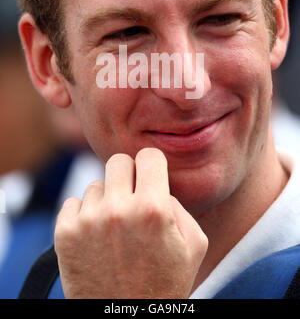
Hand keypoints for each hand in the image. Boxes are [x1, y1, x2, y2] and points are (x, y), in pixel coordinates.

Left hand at [54, 147, 207, 297]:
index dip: (152, 165)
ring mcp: (88, 221)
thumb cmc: (164, 284)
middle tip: (132, 198)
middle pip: (118, 162)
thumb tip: (156, 183)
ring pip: (96, 185)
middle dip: (128, 176)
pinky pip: (73, 202)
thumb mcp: (194, 245)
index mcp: (152, 209)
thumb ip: (178, 204)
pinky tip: (96, 236)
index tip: (150, 175)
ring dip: (106, 200)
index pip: (148, 156)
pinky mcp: (64, 234)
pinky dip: (84, 214)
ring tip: (115, 229)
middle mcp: (118, 210)